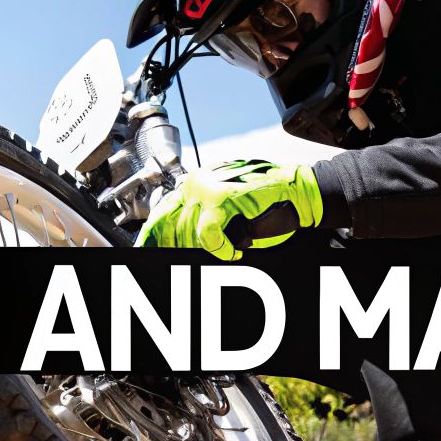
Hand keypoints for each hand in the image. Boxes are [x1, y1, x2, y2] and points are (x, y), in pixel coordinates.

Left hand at [136, 159, 323, 260]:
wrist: (294, 191)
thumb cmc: (264, 203)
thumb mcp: (226, 211)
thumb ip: (203, 217)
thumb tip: (179, 239)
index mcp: (193, 184)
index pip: (163, 212)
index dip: (154, 235)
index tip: (146, 249)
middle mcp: (196, 183)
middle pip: (172, 225)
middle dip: (179, 246)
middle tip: (191, 256)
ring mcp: (207, 188)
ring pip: (189, 232)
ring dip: (210, 249)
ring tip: (229, 250)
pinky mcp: (221, 198)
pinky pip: (208, 234)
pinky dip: (222, 247)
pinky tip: (234, 250)